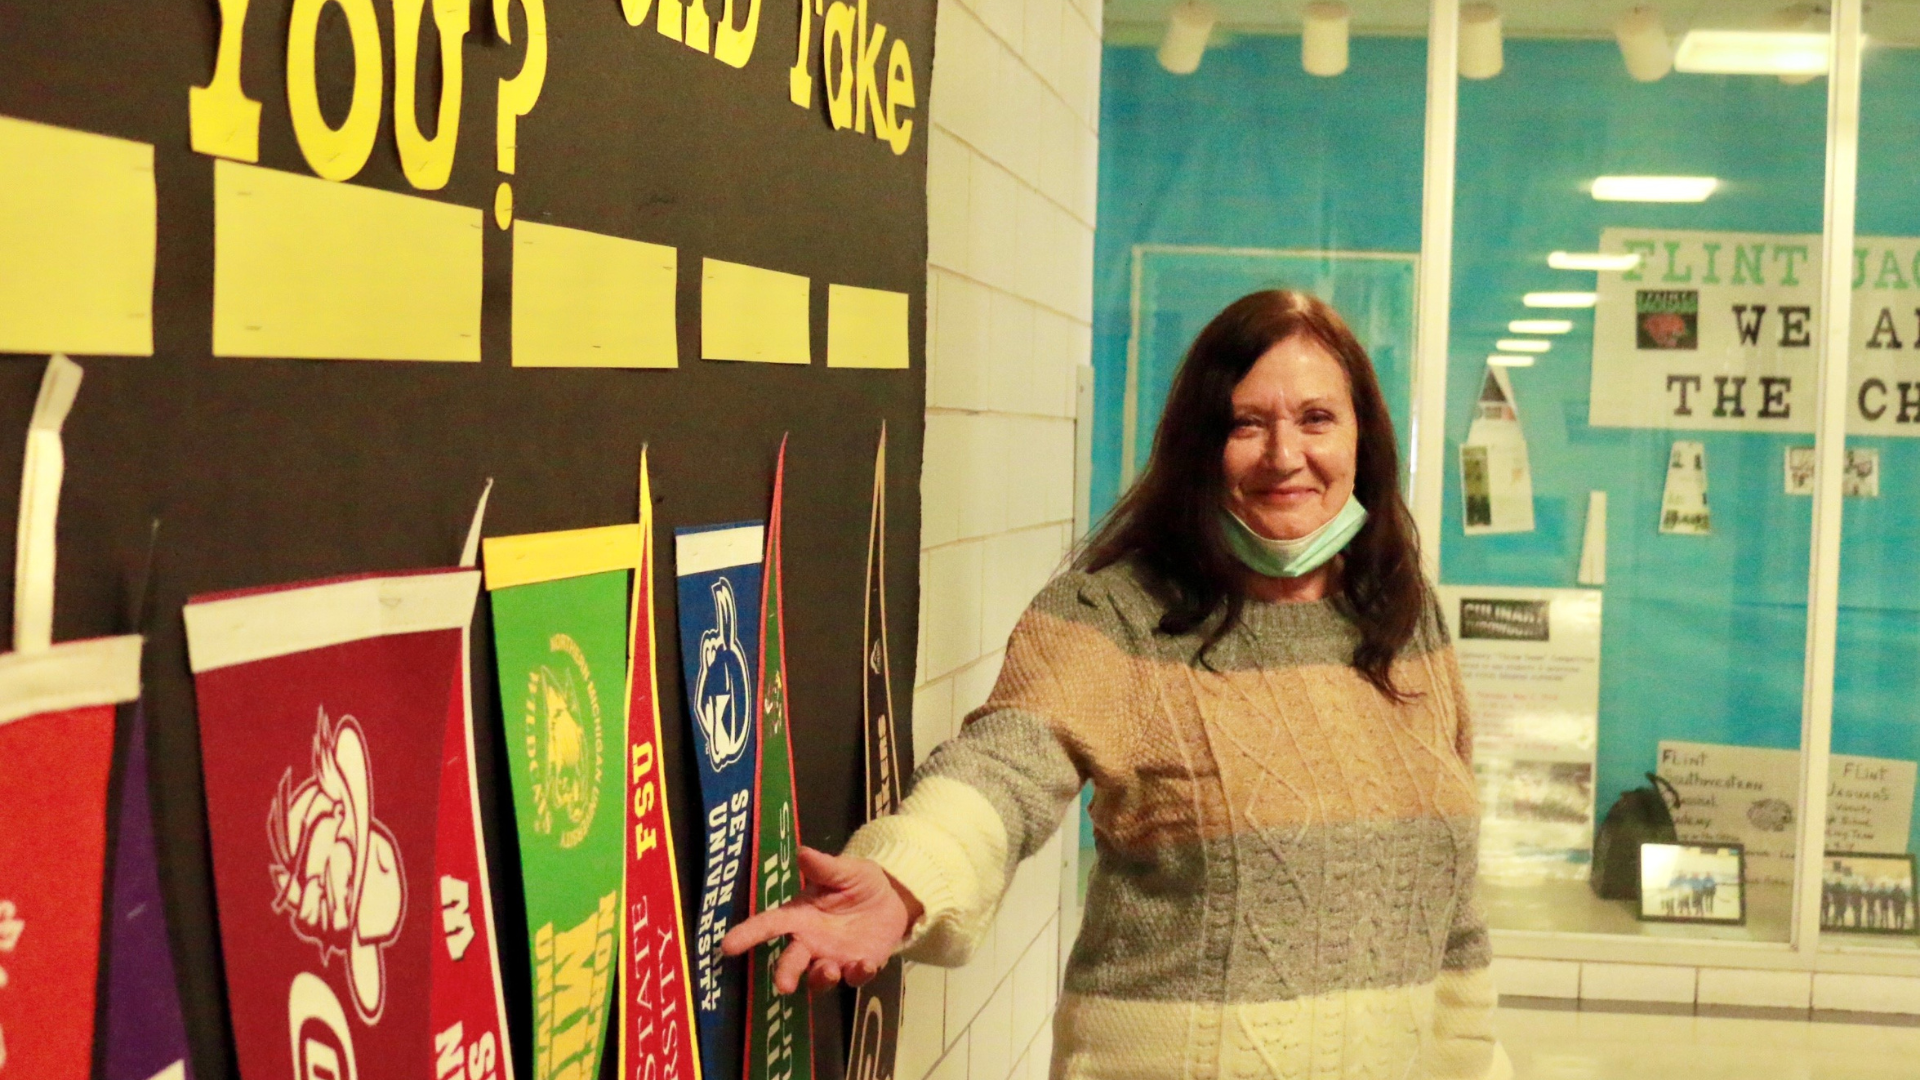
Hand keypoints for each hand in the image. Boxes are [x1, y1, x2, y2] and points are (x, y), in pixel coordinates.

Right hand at [720, 846, 922, 993]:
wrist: (891, 900)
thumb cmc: (859, 883)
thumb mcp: (845, 871)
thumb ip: (824, 867)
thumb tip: (802, 852)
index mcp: (800, 916)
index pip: (769, 924)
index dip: (748, 934)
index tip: (728, 946)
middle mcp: (811, 942)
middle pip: (791, 960)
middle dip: (785, 973)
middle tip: (782, 984)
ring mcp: (833, 958)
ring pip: (818, 978)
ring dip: (820, 978)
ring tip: (828, 970)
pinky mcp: (857, 968)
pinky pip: (854, 977)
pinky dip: (858, 973)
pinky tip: (865, 964)